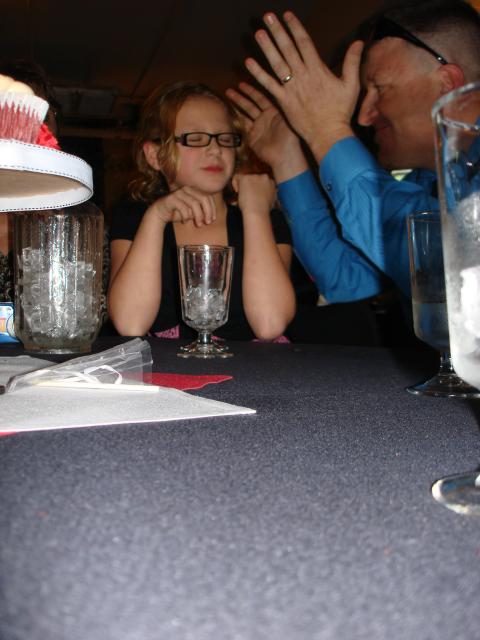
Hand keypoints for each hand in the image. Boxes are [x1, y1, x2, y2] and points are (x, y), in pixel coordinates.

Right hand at [151, 186, 215, 226]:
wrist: (160, 212)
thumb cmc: (178, 212)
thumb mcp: (192, 212)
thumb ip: (201, 212)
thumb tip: (210, 218)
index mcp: (194, 190)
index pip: (208, 197)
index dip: (212, 209)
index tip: (212, 219)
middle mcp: (187, 189)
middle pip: (203, 199)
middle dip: (207, 212)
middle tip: (207, 223)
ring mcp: (179, 192)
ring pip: (194, 204)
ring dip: (198, 216)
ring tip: (198, 224)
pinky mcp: (172, 198)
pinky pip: (183, 208)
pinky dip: (186, 216)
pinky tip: (184, 222)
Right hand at [226, 83, 299, 166]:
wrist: (285, 156)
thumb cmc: (290, 137)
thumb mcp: (286, 118)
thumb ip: (279, 104)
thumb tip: (275, 89)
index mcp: (273, 112)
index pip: (260, 98)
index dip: (251, 91)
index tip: (241, 84)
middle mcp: (264, 119)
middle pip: (250, 105)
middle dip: (240, 97)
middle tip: (229, 90)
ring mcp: (258, 128)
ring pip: (245, 115)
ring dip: (236, 107)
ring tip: (227, 100)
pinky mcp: (252, 138)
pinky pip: (243, 128)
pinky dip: (236, 121)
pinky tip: (228, 114)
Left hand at [232, 173, 275, 215]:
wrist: (257, 212)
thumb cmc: (262, 211)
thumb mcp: (269, 202)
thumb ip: (266, 196)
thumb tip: (259, 197)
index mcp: (271, 183)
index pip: (261, 182)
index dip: (256, 189)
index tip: (253, 196)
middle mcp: (265, 177)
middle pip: (253, 179)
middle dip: (249, 187)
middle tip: (247, 197)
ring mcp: (255, 176)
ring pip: (245, 178)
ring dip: (243, 187)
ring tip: (243, 197)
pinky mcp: (246, 177)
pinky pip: (236, 177)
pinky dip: (235, 184)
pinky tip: (238, 193)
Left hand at [244, 11, 363, 160]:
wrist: (328, 134)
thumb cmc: (340, 112)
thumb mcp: (351, 85)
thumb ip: (352, 63)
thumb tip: (358, 43)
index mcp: (318, 70)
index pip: (304, 43)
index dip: (295, 27)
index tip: (287, 15)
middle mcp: (303, 76)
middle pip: (288, 49)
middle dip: (278, 31)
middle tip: (268, 16)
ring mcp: (291, 89)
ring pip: (277, 64)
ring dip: (267, 48)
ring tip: (258, 33)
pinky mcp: (283, 102)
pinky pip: (269, 85)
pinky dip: (258, 74)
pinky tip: (249, 63)